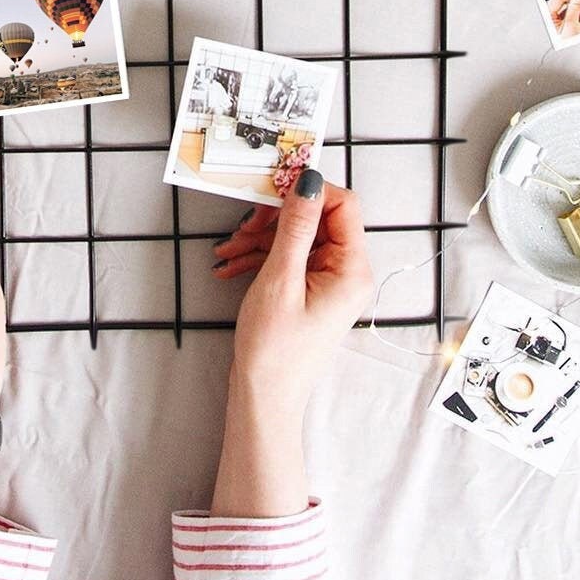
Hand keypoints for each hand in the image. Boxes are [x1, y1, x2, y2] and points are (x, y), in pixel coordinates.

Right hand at [209, 172, 372, 516]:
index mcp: (351, 268)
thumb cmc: (275, 348)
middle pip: (316, 218)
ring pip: (295, 236)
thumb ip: (295, 227)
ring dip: (259, 237)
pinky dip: (258, 256)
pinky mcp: (309, 289)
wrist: (264, 398)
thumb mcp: (280, 279)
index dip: (308, 191)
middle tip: (243, 225)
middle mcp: (346, 271)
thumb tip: (308, 181)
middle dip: (274, 217)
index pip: (343, 205)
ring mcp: (327, 280)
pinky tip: (229, 266)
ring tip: (227, 252)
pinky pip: (286, 256)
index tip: (271, 189)